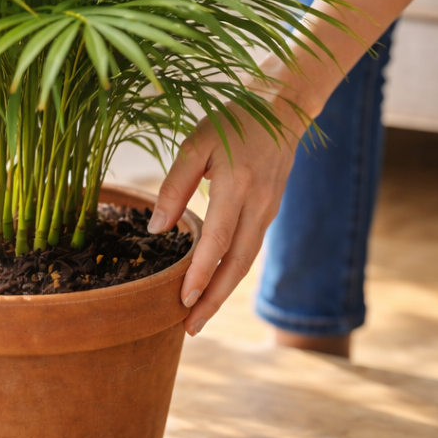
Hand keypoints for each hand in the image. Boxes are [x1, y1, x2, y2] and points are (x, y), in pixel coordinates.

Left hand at [148, 104, 302, 335]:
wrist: (282, 109)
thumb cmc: (231, 122)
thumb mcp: (195, 143)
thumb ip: (174, 185)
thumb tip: (155, 229)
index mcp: (238, 186)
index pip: (218, 240)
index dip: (201, 273)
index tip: (182, 300)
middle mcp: (258, 205)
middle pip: (237, 264)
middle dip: (214, 300)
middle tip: (190, 328)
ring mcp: (268, 211)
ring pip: (245, 261)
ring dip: (223, 292)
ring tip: (198, 317)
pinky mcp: (269, 212)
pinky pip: (249, 248)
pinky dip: (231, 272)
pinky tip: (213, 285)